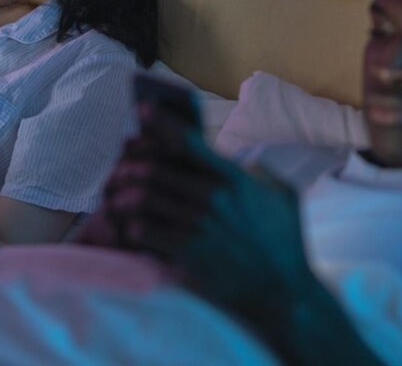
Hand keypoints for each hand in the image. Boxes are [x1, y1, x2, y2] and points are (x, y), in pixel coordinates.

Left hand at [101, 107, 317, 316]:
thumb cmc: (286, 242)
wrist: (283, 292)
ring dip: (125, 195)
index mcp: (234, 179)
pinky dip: (133, 227)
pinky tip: (129, 226)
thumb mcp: (284, 195)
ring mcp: (199, 227)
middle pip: (157, 170)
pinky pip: (148, 234)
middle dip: (132, 163)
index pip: (190, 142)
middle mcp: (213, 199)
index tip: (144, 109)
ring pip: (146, 200)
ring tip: (116, 196)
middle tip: (120, 164)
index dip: (162, 122)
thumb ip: (260, 171)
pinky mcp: (188, 254)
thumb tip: (240, 158)